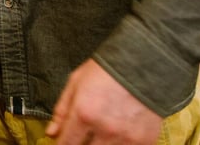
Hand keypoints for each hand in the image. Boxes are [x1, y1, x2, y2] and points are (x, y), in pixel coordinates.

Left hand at [46, 60, 162, 144]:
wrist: (147, 62)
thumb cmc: (109, 69)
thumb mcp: (77, 82)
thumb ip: (62, 110)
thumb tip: (52, 133)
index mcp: (85, 113)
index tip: (65, 143)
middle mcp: (105, 129)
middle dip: (83, 144)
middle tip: (86, 134)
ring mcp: (126, 137)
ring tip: (104, 130)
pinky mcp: (145, 141)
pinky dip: (122, 144)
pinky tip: (121, 133)